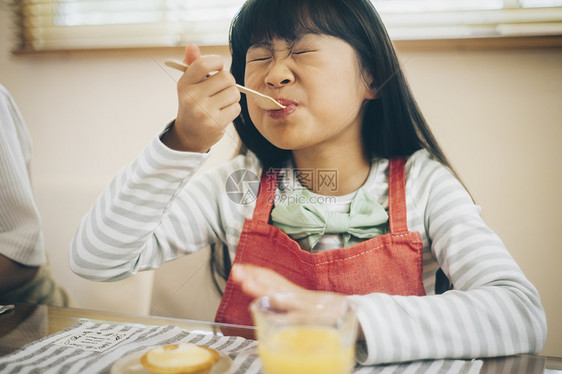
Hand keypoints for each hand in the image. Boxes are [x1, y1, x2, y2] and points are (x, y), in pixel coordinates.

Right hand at [163, 44, 240, 152]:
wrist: (189, 134)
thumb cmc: (193, 103)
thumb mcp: (189, 84)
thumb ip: (193, 64)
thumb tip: (192, 45)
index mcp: (184, 84)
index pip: (204, 63)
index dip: (217, 62)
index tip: (218, 68)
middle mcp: (192, 97)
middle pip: (226, 77)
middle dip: (229, 81)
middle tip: (222, 88)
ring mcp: (203, 112)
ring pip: (234, 93)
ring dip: (232, 96)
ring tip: (222, 101)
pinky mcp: (215, 124)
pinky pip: (236, 108)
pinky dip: (233, 109)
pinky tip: (223, 113)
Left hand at [232, 264, 363, 338]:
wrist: (357, 315)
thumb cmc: (329, 312)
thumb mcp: (307, 302)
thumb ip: (289, 300)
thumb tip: (269, 298)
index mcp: (296, 292)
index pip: (273, 278)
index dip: (255, 272)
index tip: (239, 267)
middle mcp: (298, 296)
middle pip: (273, 283)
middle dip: (253, 277)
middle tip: (236, 271)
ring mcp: (304, 307)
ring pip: (281, 297)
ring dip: (264, 290)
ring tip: (247, 284)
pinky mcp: (312, 320)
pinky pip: (295, 319)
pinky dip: (284, 319)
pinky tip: (270, 317)